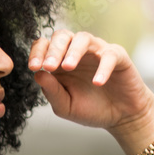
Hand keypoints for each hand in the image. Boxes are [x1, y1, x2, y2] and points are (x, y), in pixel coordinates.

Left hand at [28, 30, 153, 134]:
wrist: (120, 117)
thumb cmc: (90, 109)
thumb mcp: (65, 106)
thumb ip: (52, 91)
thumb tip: (37, 74)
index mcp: (59, 61)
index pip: (44, 46)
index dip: (37, 53)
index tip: (33, 67)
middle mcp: (77, 52)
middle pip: (61, 36)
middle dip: (53, 50)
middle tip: (49, 66)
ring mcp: (97, 52)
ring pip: (83, 38)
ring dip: (73, 51)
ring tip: (68, 67)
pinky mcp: (118, 56)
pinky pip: (110, 55)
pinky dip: (103, 67)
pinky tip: (97, 82)